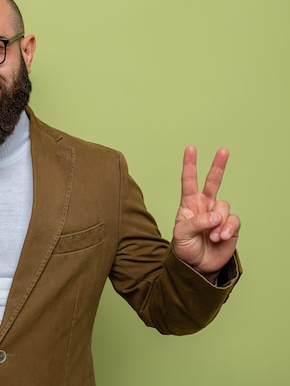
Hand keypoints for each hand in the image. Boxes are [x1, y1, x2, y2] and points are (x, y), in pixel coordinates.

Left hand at [172, 146, 239, 282]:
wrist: (197, 266)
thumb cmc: (185, 248)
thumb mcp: (182, 235)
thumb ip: (196, 222)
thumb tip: (215, 216)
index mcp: (189, 204)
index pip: (189, 181)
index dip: (190, 165)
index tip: (191, 148)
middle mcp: (204, 206)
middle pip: (213, 182)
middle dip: (218, 166)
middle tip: (223, 151)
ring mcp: (218, 215)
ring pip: (223, 207)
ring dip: (218, 222)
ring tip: (211, 236)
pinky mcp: (230, 226)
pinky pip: (233, 221)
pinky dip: (227, 229)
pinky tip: (220, 238)